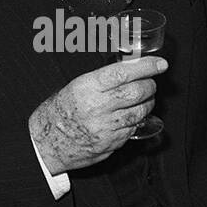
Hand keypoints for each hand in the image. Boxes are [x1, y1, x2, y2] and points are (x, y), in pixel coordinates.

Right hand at [29, 56, 166, 172]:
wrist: (46, 142)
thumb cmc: (60, 110)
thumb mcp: (77, 86)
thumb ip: (104, 79)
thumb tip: (132, 70)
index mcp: (87, 87)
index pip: (123, 73)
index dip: (146, 67)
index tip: (160, 64)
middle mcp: (97, 107)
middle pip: (136, 92)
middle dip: (149, 86)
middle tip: (150, 83)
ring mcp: (105, 127)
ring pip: (139, 112)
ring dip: (147, 103)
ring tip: (144, 99)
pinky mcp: (110, 143)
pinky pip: (132, 129)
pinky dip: (137, 121)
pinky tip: (132, 116)